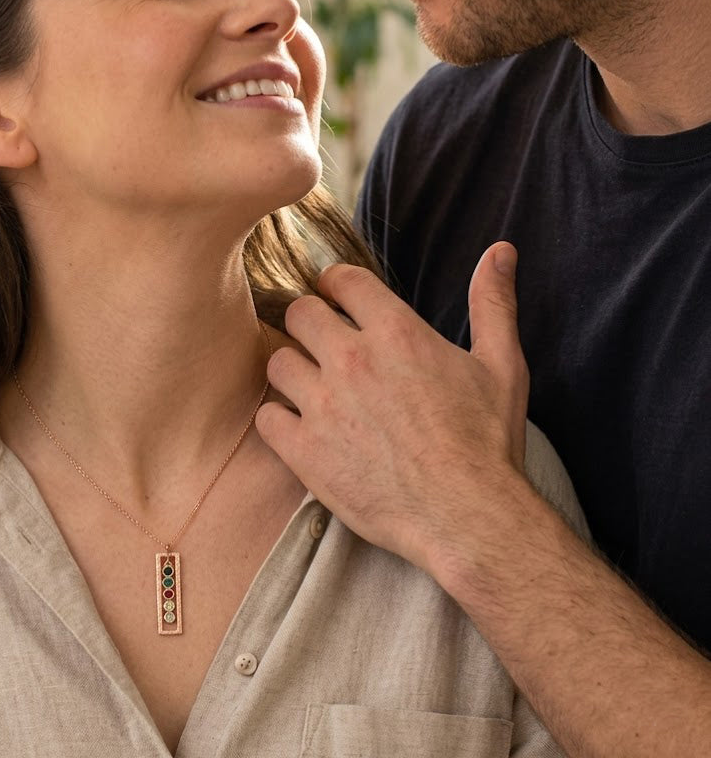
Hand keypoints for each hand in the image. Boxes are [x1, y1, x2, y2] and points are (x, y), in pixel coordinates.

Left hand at [256, 242, 529, 574]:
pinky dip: (279, 419)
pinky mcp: (304, 451)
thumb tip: (501, 251)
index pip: (341, 280)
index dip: (335, 285)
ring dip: (293, 370)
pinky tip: (301, 428)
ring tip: (313, 387)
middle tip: (323, 343)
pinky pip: (266, 416)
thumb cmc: (487, 443)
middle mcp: (352, 360)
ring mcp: (322, 405)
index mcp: (396, 332)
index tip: (336, 297)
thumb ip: (493, 303)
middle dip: (310, 322)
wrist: (469, 518)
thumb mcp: (501, 365)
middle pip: (299, 313)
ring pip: (277, 361)